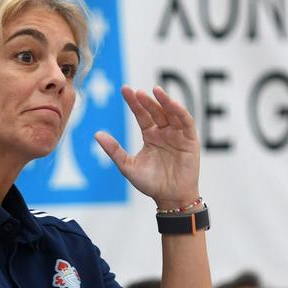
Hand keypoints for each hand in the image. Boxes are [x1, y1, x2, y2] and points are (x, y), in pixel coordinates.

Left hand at [94, 86, 199, 207]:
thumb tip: (96, 134)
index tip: (125, 89)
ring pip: (171, 113)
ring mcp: (178, 135)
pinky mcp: (190, 140)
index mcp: (150, 135)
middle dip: (146, 101)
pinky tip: (172, 105)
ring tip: (155, 91)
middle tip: (136, 92)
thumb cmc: (150, 183)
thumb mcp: (128, 166)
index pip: (141, 114)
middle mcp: (164, 132)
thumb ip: (114, 150)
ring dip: (164, 101)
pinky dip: (180, 112)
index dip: (134, 102)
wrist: (170, 198)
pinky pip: (186, 123)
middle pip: (155, 111)